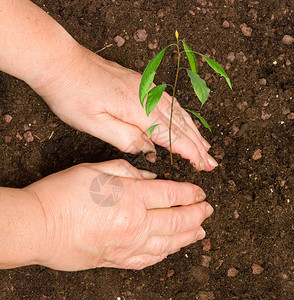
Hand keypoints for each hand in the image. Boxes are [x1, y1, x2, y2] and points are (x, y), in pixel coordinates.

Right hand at [27, 159, 212, 270]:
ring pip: (169, 243)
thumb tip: (149, 177)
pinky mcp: (116, 260)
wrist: (37, 226)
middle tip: (208, 210)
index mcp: (131, 197)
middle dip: (197, 214)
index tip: (200, 192)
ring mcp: (128, 246)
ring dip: (188, 236)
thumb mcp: (96, 170)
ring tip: (200, 231)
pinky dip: (166, 253)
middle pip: (177, 220)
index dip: (190, 193)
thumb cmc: (63, 194)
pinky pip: (149, 259)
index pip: (172, 194)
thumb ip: (128, 172)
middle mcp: (135, 224)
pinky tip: (173, 248)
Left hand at [33, 46, 217, 170]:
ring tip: (205, 145)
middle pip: (180, 124)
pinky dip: (182, 116)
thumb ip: (126, 139)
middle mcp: (148, 97)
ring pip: (178, 112)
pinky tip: (185, 122)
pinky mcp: (140, 84)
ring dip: (194, 131)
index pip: (172, 135)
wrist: (62, 63)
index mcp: (138, 109)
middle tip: (211, 161)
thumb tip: (147, 149)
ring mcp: (145, 88)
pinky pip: (169, 102)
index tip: (203, 165)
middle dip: (198, 145)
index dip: (189, 152)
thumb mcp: (95, 125)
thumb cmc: (73, 94)